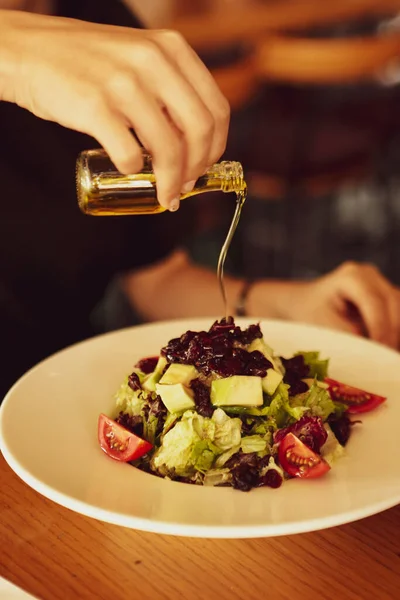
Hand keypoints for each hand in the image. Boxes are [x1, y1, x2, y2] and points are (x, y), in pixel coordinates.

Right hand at [0, 10, 229, 209]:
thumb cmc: (88, 63)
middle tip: (184, 187)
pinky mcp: (95, 106)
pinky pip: (129, 154)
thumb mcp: (139, 58)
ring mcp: (123, 83)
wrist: (30, 51)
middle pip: (200, 131)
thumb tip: (194, 144)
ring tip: (164, 194)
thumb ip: (168, 89)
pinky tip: (128, 169)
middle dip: (197, 169)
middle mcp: (153, 61)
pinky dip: (133, 170)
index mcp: (172, 49)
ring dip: (170, 182)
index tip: (203, 168)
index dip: (216, 148)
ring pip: (168, 148)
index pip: (216, 109)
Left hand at [249, 262, 399, 348]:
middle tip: (386, 360)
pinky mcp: (385, 295)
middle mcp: (369, 274)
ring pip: (399, 309)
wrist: (303, 302)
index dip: (381, 329)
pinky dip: (394, 331)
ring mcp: (379, 283)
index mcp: (351, 276)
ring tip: (386, 357)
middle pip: (393, 303)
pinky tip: (386, 349)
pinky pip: (397, 314)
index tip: (380, 353)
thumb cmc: (309, 312)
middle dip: (391, 333)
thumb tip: (371, 350)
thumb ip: (348, 335)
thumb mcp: (323, 325)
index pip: (375, 303)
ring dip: (395, 333)